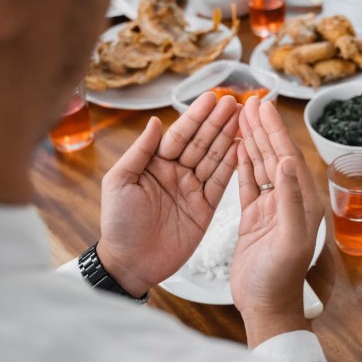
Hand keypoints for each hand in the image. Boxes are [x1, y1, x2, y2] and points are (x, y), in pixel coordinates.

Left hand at [96, 92, 239, 297]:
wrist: (130, 263)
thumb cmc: (118, 223)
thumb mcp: (120, 182)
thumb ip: (140, 151)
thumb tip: (155, 121)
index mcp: (155, 164)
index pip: (180, 134)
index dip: (196, 116)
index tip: (212, 98)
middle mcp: (176, 173)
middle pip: (201, 142)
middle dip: (218, 122)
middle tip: (235, 103)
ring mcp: (192, 190)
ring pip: (214, 159)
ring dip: (229, 138)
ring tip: (243, 119)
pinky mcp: (205, 208)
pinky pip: (221, 183)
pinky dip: (232, 167)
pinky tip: (243, 149)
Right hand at [231, 97, 324, 347]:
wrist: (264, 307)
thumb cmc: (279, 279)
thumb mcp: (288, 239)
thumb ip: (288, 199)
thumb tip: (284, 161)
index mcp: (303, 202)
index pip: (288, 157)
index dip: (276, 130)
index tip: (263, 105)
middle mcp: (289, 201)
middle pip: (275, 155)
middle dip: (264, 128)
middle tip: (251, 100)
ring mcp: (271, 209)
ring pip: (261, 167)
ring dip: (253, 141)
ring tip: (242, 116)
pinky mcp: (254, 219)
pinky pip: (248, 185)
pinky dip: (243, 165)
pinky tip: (238, 147)